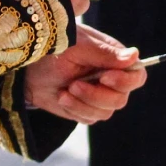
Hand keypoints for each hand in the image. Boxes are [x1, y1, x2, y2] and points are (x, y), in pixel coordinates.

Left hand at [23, 23, 146, 124]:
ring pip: (106, 112)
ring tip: (65, 91)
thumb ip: (105, 54)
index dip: (125, 81)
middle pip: (121, 98)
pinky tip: (62, 97)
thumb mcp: (78, 47)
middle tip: (74, 85)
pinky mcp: (86, 109)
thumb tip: (135, 56)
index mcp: (114, 59)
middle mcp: (111, 79)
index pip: (137, 75)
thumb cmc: (53, 49)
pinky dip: (75, 110)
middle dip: (97, 95)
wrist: (28, 69)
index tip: (105, 77)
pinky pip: (90, 118)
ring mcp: (99, 96)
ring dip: (84, 103)